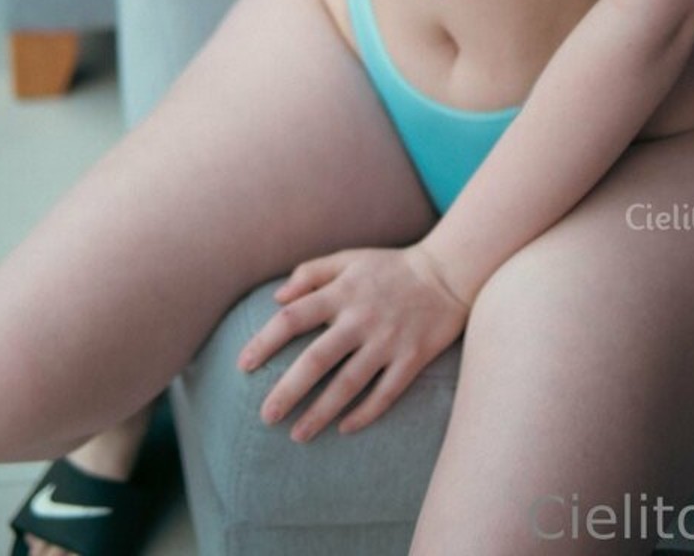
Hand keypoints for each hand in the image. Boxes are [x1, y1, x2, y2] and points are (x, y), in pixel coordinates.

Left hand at [236, 244, 469, 440]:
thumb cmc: (391, 267)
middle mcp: (362, 317)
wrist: (449, 272)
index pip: (294, 317)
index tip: (243, 366)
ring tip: (297, 435)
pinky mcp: (413, 358)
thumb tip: (276, 298)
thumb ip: (311, 272)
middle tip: (266, 416)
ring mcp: (388, 341)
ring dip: (320, 412)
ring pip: (348, 384)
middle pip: (317, 359)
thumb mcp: (350, 258)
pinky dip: (364, 414)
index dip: (265, 342)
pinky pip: (385, 393)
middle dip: (288, 391)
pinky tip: (344, 429)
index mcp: (343, 291)